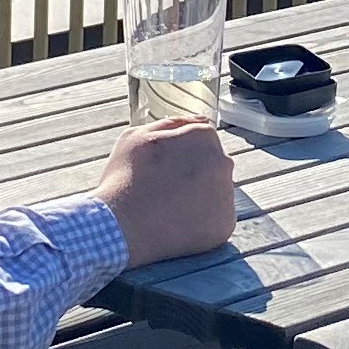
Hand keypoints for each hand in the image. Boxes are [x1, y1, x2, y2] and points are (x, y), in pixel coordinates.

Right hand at [98, 116, 237, 267]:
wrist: (122, 229)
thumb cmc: (125, 179)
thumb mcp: (137, 136)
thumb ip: (173, 124)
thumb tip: (199, 120)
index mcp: (204, 138)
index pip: (201, 138)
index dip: (179, 152)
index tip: (162, 167)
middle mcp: (223, 164)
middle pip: (212, 164)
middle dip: (192, 173)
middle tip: (163, 188)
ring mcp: (226, 196)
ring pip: (215, 191)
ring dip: (198, 196)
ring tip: (168, 208)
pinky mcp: (224, 226)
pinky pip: (215, 219)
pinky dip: (200, 222)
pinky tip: (176, 224)